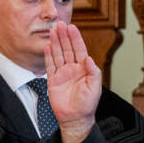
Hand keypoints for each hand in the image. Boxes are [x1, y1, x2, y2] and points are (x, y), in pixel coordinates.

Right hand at [45, 22, 102, 142]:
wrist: (75, 118)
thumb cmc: (87, 105)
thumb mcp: (95, 88)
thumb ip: (93, 72)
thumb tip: (90, 59)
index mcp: (84, 69)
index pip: (79, 50)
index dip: (76, 38)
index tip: (72, 27)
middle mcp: (73, 69)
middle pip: (67, 49)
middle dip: (64, 36)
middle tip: (59, 24)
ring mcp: (62, 74)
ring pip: (58, 54)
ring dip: (56, 42)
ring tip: (53, 30)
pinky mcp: (53, 80)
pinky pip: (50, 65)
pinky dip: (48, 55)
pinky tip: (48, 45)